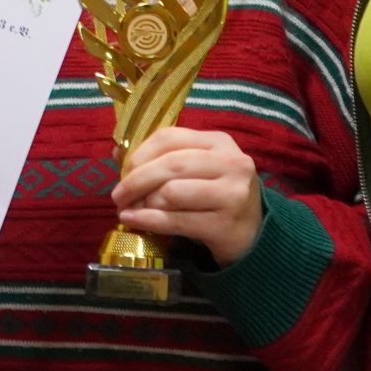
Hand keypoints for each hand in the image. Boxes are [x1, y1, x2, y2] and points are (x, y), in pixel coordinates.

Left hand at [111, 126, 265, 266]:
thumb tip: (117, 153)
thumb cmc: (215, 196)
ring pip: (171, 192)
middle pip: (170, 164)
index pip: (170, 137)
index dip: (139, 153)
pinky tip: (133, 221)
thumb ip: (161, 157)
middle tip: (118, 195)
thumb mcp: (195, 169)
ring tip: (132, 209)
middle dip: (136, 180)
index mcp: (219, 142)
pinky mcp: (225, 225)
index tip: (123, 170)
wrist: (252, 233)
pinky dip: (148, 221)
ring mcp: (232, 194)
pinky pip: (175, 221)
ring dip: (143, 203)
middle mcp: (230, 163)